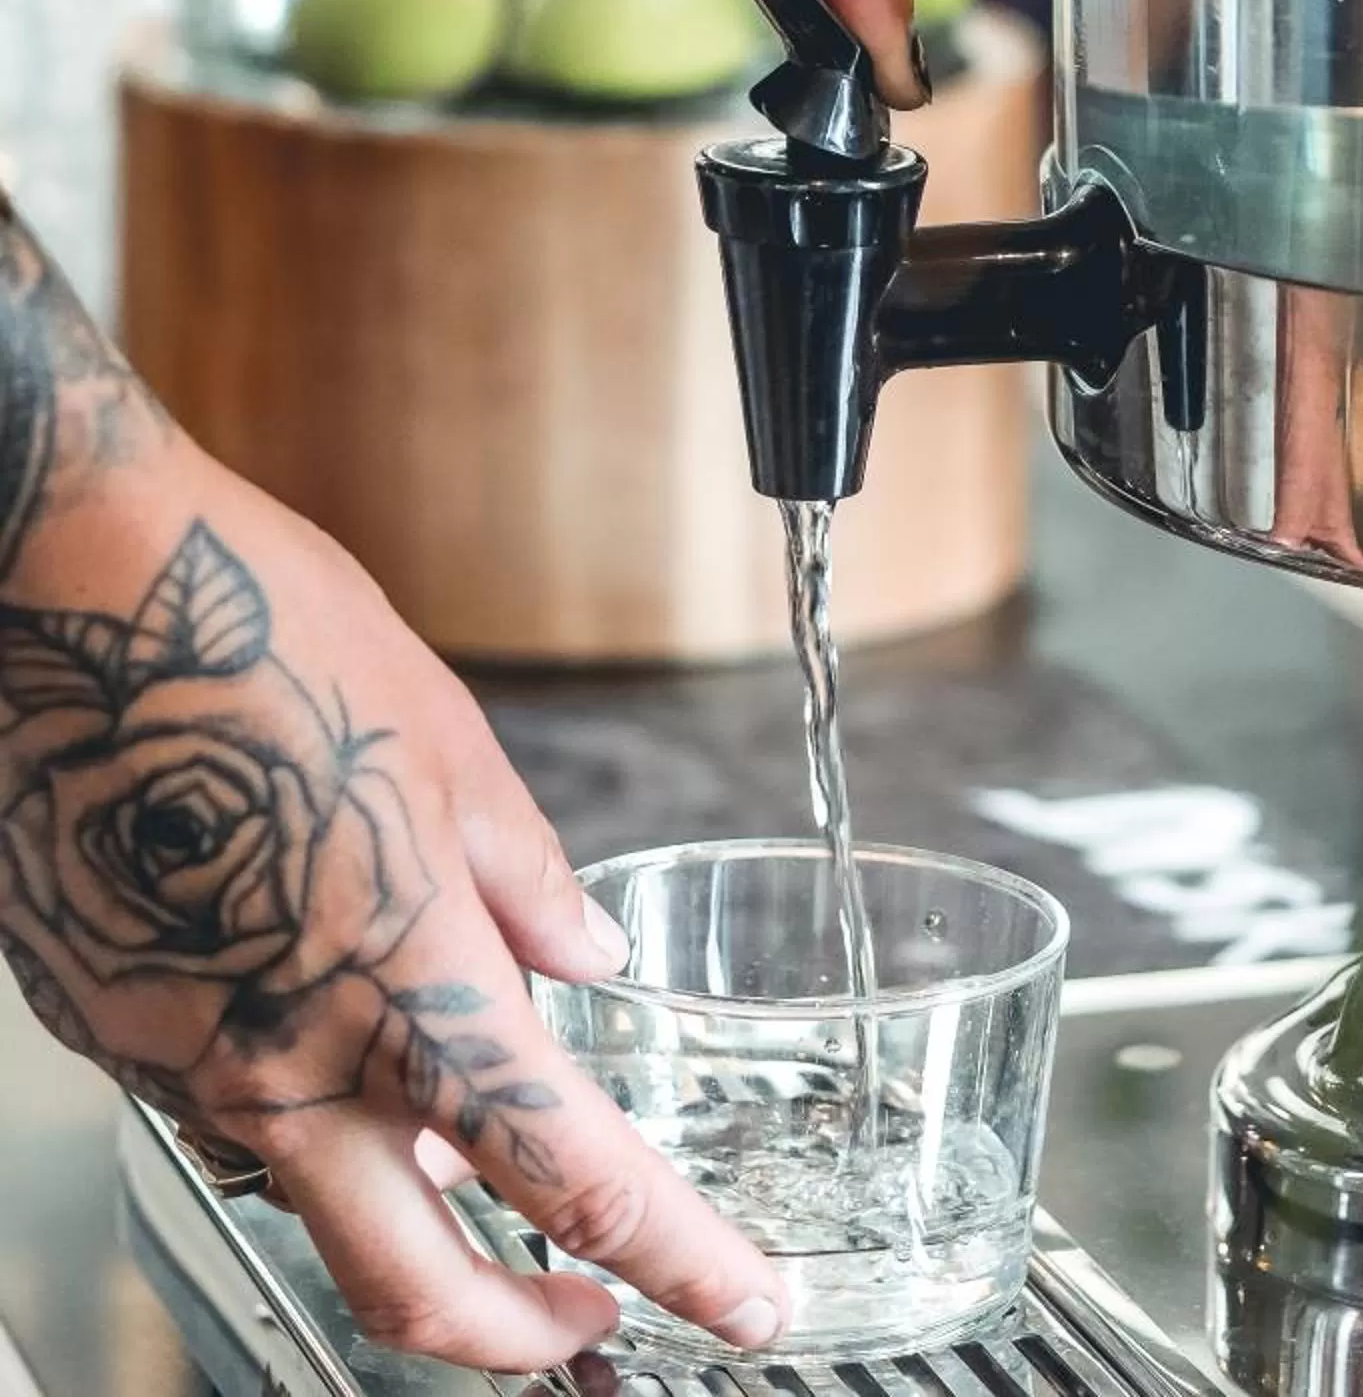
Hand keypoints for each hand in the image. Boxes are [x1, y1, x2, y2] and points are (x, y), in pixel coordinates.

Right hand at [0, 435, 790, 1370]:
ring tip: (466, 1154)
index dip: (680, 1264)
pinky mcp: (109, 1032)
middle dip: (521, 1340)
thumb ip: (524, 878)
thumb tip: (584, 955)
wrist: (66, 593)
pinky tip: (327, 1037)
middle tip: (590, 1327)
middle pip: (420, 1291)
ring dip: (406, 1209)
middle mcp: (288, 1064)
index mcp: (407, 987)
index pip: (573, 1179)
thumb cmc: (255, 636)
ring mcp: (183, 1064)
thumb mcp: (444, 743)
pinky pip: (227, 1114)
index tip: (744, 1304)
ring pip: (315, 1201)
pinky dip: (305, 1112)